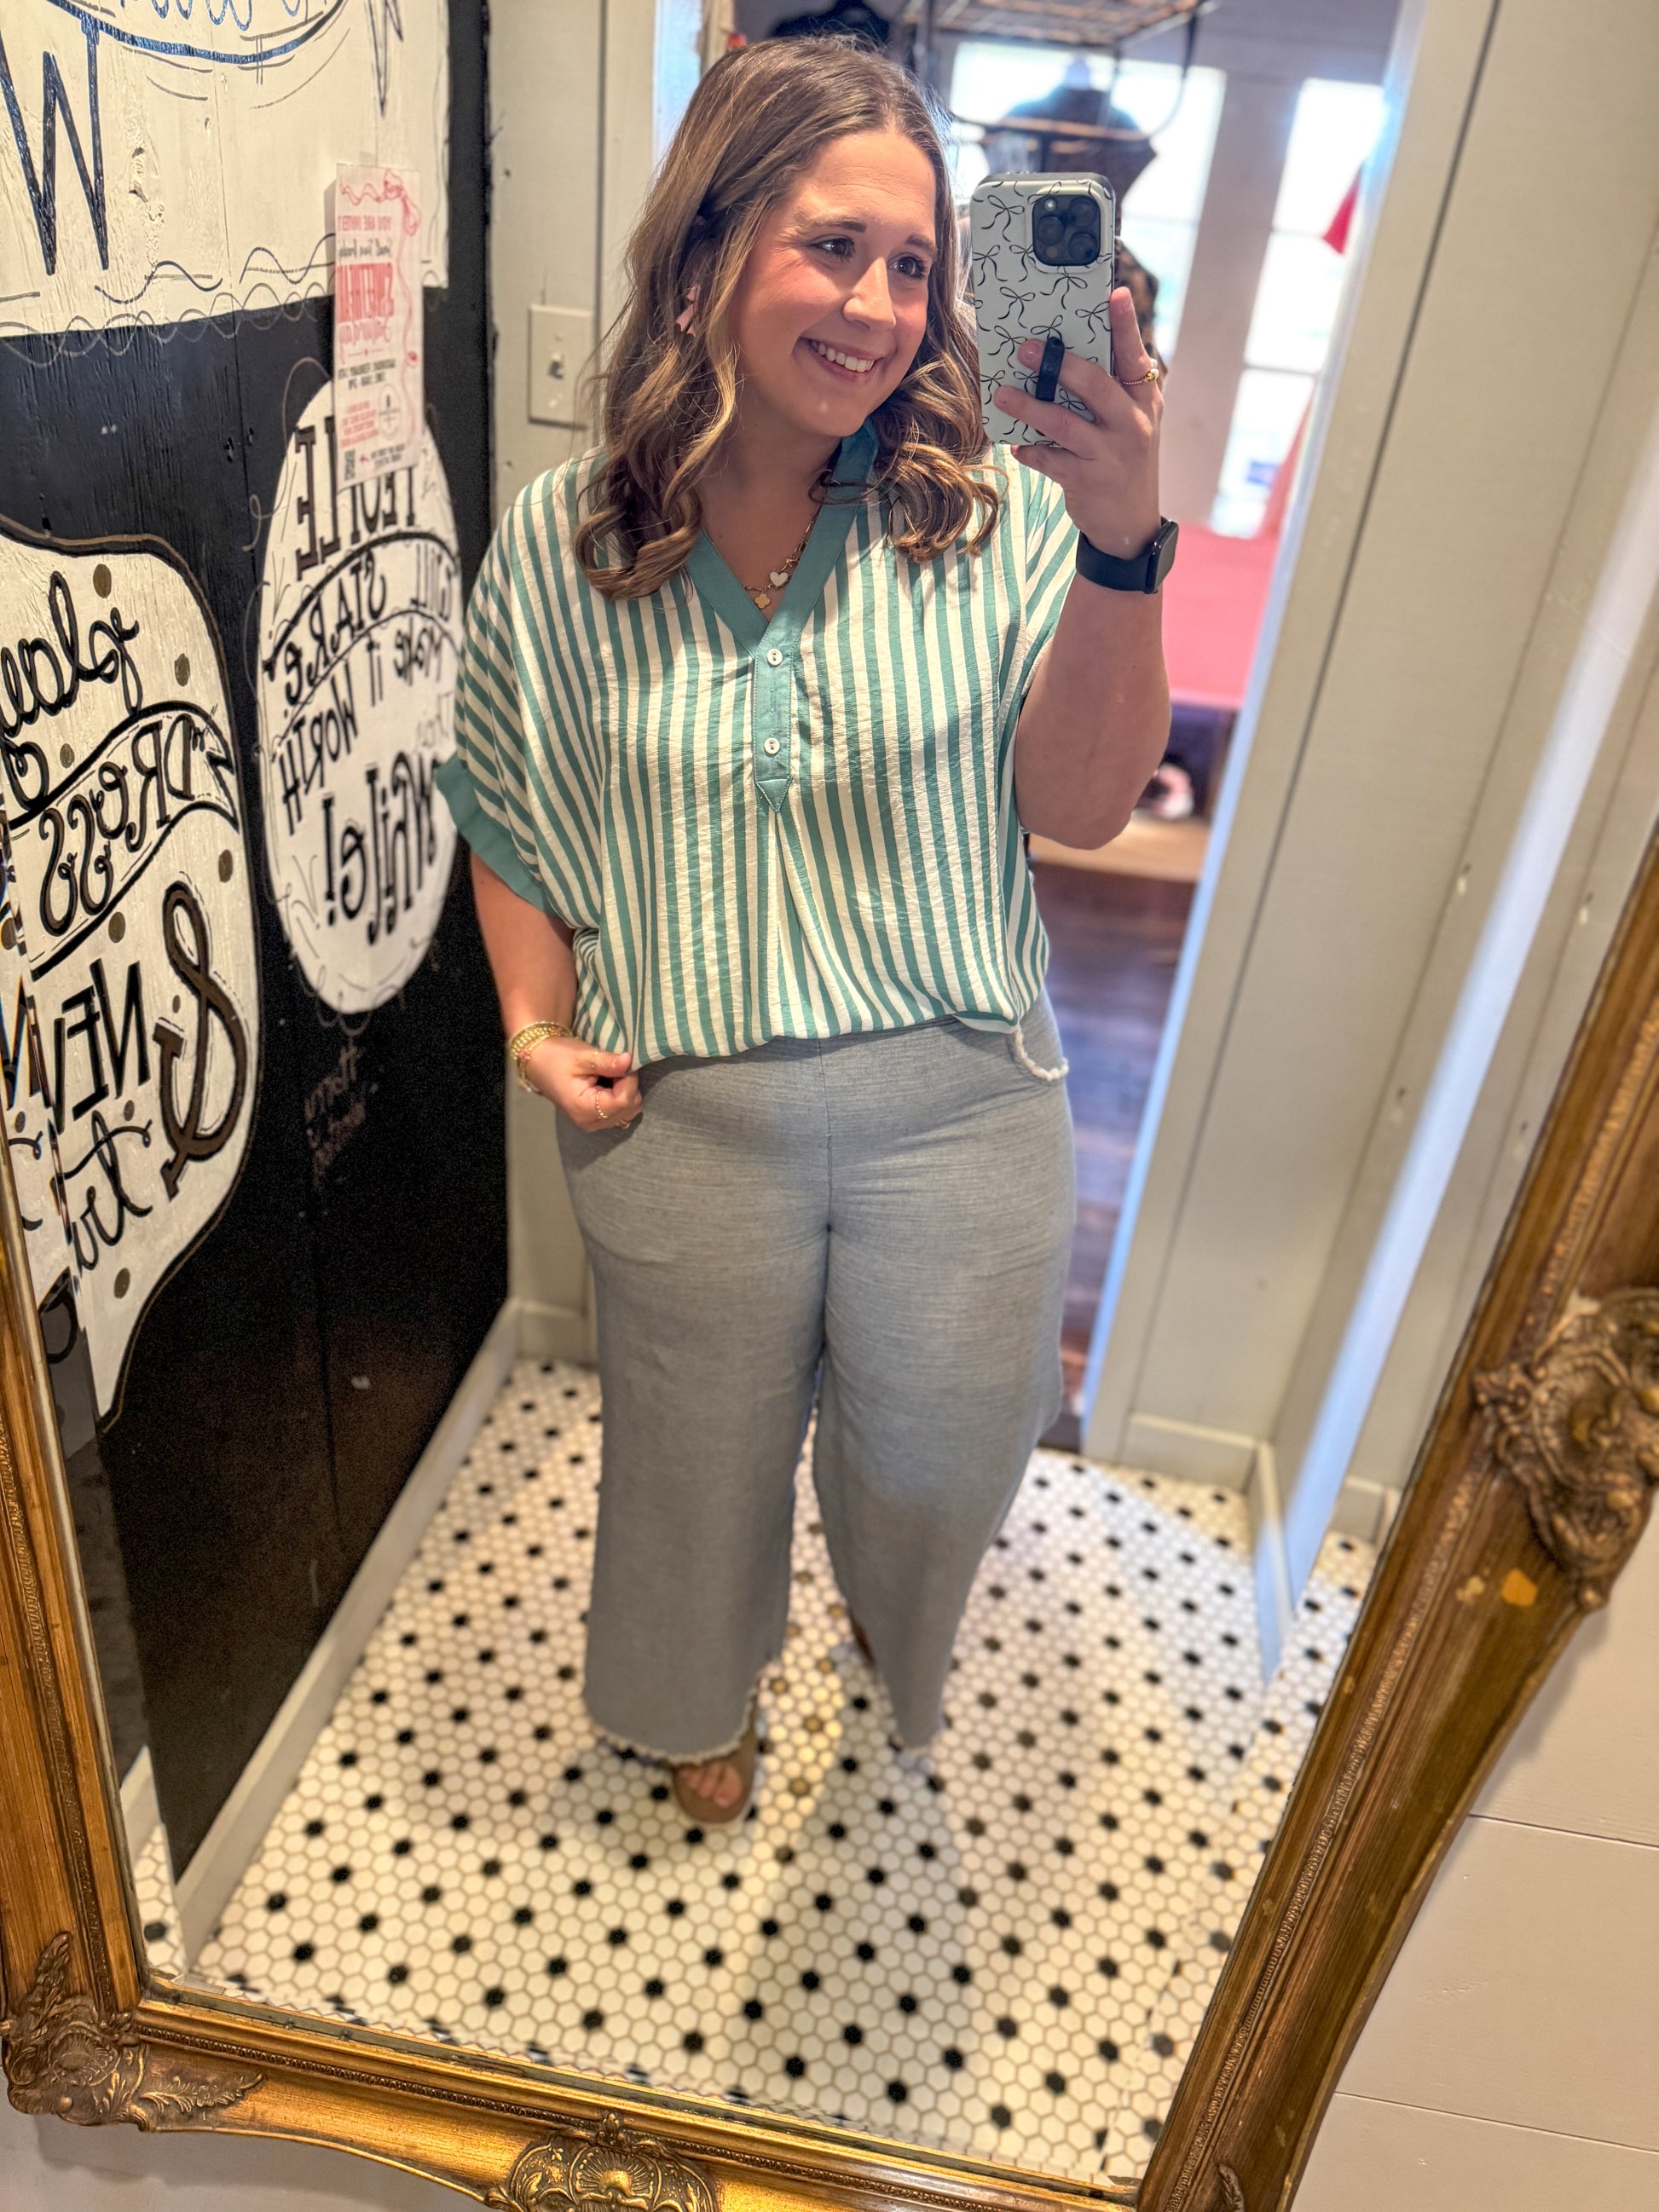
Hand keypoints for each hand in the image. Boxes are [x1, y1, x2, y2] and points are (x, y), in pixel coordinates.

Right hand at [522, 1036, 641, 1131]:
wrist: (538, 1062)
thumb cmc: (557, 1057)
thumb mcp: (581, 1056)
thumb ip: (607, 1062)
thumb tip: (629, 1061)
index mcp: (584, 1109)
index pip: (623, 1100)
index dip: (629, 1079)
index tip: (620, 1062)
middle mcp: (591, 1122)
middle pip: (629, 1107)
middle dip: (628, 1084)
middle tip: (612, 1067)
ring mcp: (594, 1123)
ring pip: (629, 1110)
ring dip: (625, 1090)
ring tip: (608, 1075)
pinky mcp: (597, 1119)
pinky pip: (622, 1110)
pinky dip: (621, 1096)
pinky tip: (607, 1083)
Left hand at [994, 287, 1162, 558]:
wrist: (1131, 524)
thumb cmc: (1124, 461)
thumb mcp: (1132, 422)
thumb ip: (1113, 389)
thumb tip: (1069, 355)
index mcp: (1145, 400)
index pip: (1135, 356)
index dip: (1125, 325)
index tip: (1114, 293)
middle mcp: (1133, 424)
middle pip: (1096, 385)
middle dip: (1059, 364)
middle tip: (1026, 348)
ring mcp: (1110, 454)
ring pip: (1065, 424)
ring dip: (1030, 406)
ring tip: (1003, 394)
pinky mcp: (1087, 481)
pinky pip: (1050, 460)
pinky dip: (1030, 450)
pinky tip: (1016, 443)